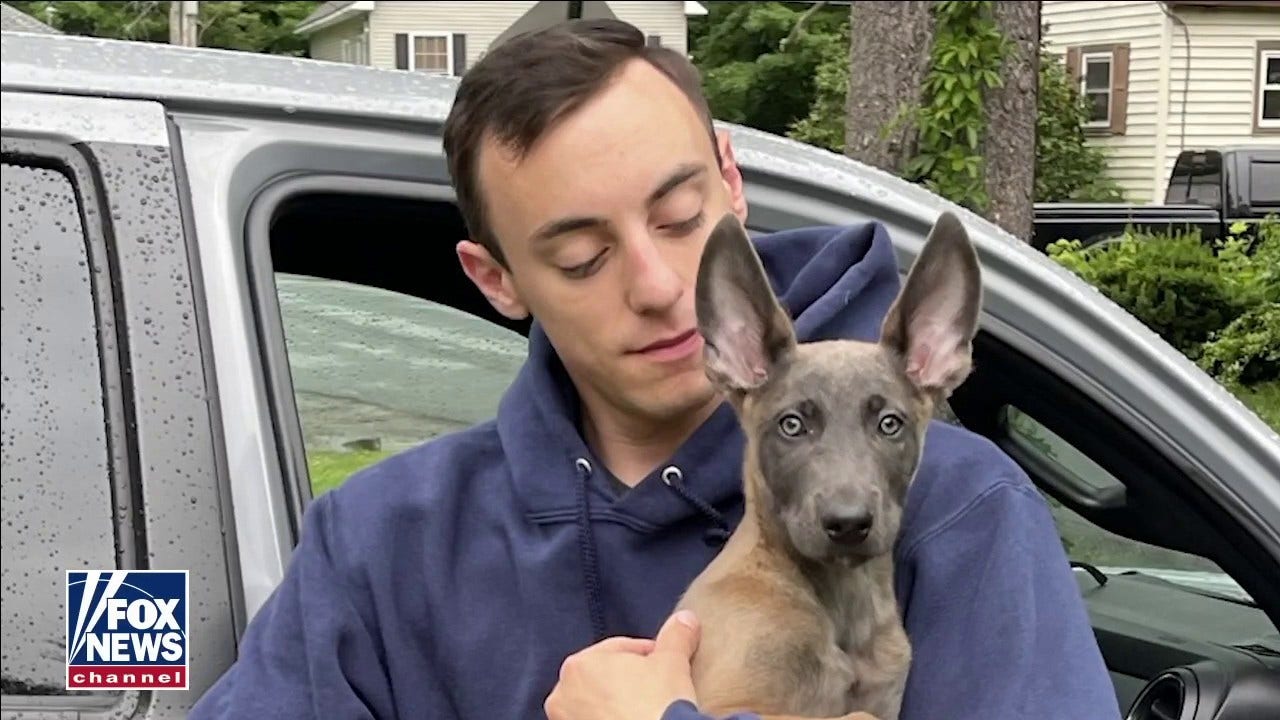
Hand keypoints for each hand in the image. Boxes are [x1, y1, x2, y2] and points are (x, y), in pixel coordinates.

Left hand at [544, 609, 700, 719]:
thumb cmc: (656, 706)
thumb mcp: (673, 662)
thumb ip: (676, 636)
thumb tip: (685, 620)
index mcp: (579, 665)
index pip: (618, 650)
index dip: (646, 654)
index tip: (664, 664)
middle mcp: (562, 696)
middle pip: (603, 678)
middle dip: (627, 680)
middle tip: (655, 688)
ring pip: (596, 705)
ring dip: (616, 704)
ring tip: (644, 709)